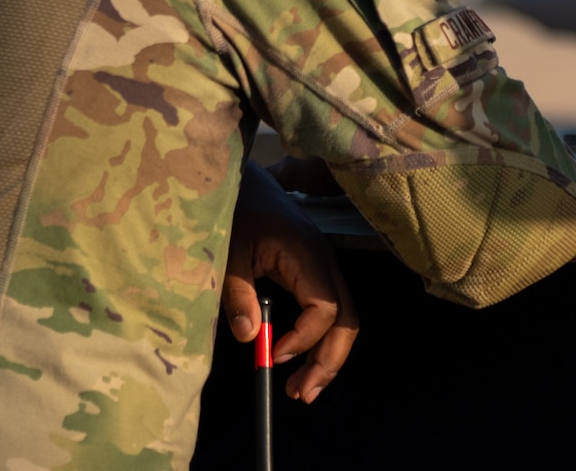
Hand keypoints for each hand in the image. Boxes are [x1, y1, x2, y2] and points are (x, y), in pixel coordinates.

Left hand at [224, 160, 359, 402]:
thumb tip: (248, 338)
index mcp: (307, 254)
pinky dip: (319, 340)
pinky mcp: (315, 272)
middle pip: (347, 320)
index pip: (325, 307)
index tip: (272, 356)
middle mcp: (325, 262)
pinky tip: (299, 361)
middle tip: (302, 394)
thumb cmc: (236, 211)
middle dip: (328, 361)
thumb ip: (238, 294)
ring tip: (301, 389)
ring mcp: (324, 267)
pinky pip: (329, 311)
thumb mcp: (229, 253)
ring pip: (343, 319)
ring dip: (326, 356)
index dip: (304, 338)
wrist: (243, 180)